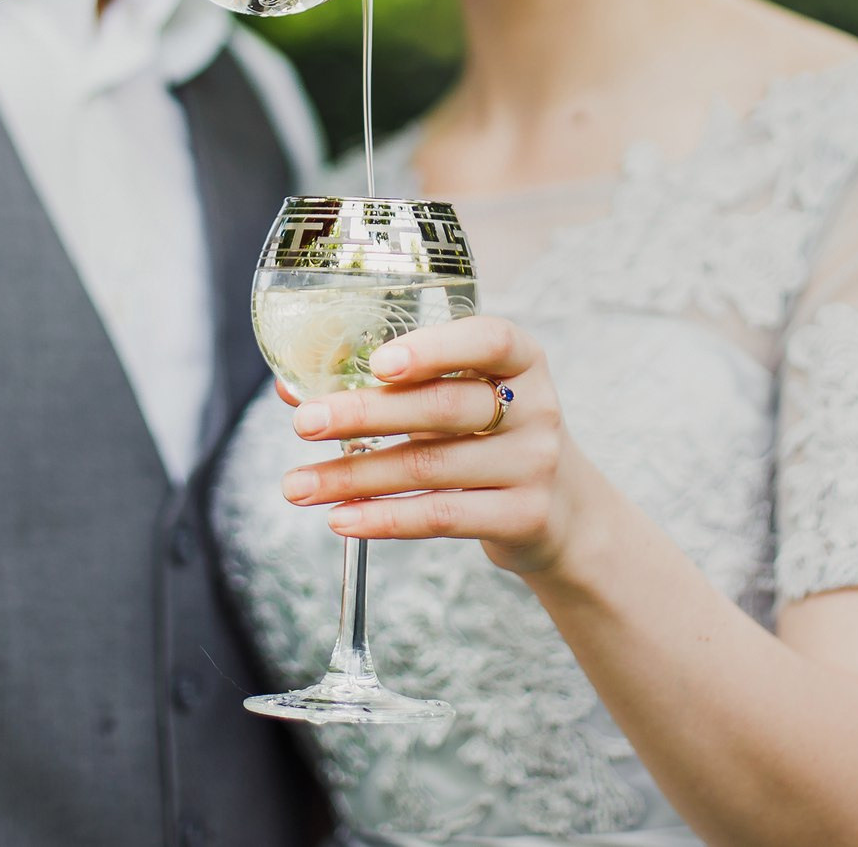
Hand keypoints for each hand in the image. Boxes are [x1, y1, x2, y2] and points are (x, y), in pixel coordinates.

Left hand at [276, 315, 602, 576]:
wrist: (563, 508)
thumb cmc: (488, 437)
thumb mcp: (460, 398)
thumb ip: (392, 387)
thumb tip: (294, 389)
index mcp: (521, 360)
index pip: (489, 340)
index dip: (434, 348)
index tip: (378, 362)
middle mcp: (535, 406)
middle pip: (445, 406)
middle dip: (365, 414)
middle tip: (304, 422)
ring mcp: (534, 464)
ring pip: (430, 466)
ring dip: (354, 474)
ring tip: (298, 485)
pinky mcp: (523, 516)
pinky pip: (441, 516)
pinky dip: (384, 518)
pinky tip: (342, 518)